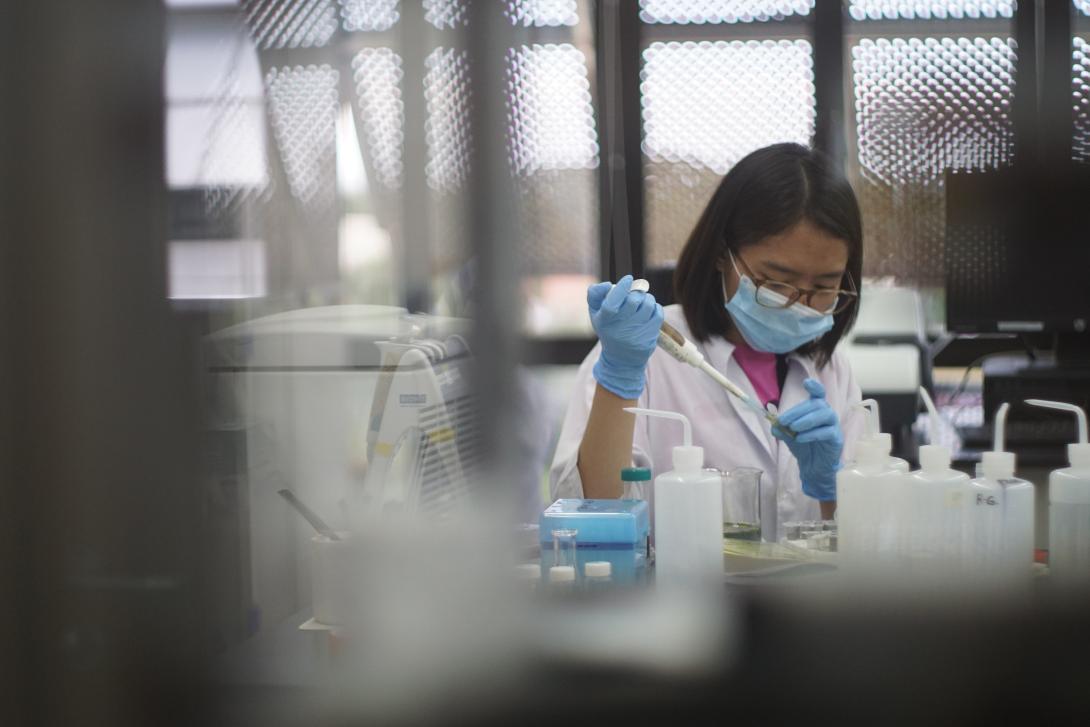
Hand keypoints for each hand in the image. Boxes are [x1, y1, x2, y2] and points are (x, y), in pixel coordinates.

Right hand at [587, 275, 664, 399]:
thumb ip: (595, 295)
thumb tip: (608, 284)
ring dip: (646, 298)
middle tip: (634, 294)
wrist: (621, 359)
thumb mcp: (596, 313)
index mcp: (604, 321)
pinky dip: (654, 307)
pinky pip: (658, 313)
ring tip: (641, 302)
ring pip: (648, 304)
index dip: (621, 288)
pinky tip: (648, 310)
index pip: (612, 302)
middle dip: (636, 292)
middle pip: (633, 300)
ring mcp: (636, 334)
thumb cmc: (608, 329)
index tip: (628, 279)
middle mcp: (620, 329)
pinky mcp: (650, 338)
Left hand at [772, 378, 842, 501]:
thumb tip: (774, 425)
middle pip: (817, 404)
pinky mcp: (836, 438)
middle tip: (784, 421)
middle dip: (799, 411)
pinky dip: (812, 434)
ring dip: (806, 420)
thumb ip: (782, 428)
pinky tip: (800, 439)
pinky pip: (827, 432)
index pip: (818, 394)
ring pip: (825, 414)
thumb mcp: (788, 436)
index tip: (806, 382)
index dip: (815, 387)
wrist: (813, 466)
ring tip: (793, 429)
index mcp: (816, 410)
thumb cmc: (804, 446)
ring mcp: (833, 425)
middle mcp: (827, 414)